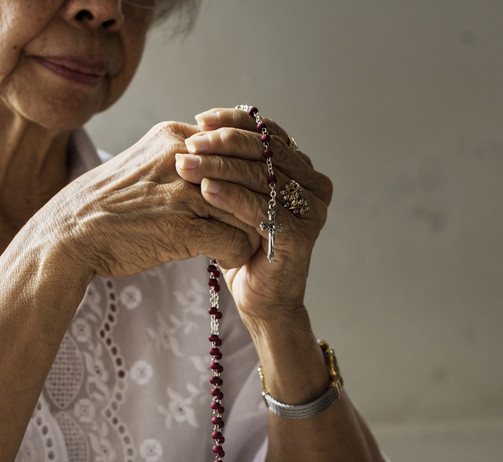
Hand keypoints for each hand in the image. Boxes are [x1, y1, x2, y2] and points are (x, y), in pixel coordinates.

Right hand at [47, 121, 261, 279]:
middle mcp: (182, 158)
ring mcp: (182, 193)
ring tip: (246, 242)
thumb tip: (215, 164)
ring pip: (246, 208)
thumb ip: (179, 160)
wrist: (69, 234)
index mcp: (173, 137)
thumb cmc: (106, 206)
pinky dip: (236, 253)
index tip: (257, 191)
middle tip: (263, 220)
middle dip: (258, 200)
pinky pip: (232, 240)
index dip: (251, 170)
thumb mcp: (143, 165)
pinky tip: (225, 259)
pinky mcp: (181, 228)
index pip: (235, 144)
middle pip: (247, 174)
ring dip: (251, 229)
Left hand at [174, 108, 333, 323]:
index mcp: (304, 170)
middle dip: (225, 143)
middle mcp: (315, 186)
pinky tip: (205, 189)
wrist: (260, 301)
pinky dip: (231, 197)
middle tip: (191, 141)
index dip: (235, 122)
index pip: (269, 133)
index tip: (201, 119)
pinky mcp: (301, 236)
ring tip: (186, 164)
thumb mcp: (239, 199)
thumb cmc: (244, 247)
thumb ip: (234, 165)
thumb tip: (202, 125)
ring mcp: (312, 211)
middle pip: (267, 151)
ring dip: (220, 167)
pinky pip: (261, 208)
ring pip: (262, 177)